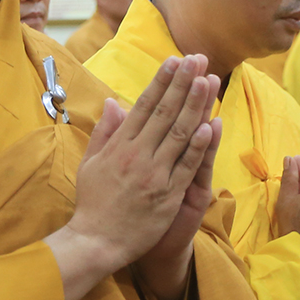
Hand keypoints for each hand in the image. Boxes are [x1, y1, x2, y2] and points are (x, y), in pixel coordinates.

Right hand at [45, 55, 218, 299]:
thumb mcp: (90, 163)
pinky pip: (186, 166)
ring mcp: (154, 174)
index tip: (174, 61)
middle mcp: (137, 155)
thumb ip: (104, 132)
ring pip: (179, 133)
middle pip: (164, 112)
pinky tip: (209, 124)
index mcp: (118, 145)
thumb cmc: (93, 203)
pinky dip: (199, 145)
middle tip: (197, 59)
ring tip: (207, 80)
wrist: (96, 241)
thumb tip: (113, 102)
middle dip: (182, 83)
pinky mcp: (167, 195)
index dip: (161, 82)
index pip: (144, 106)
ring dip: (194, 104)